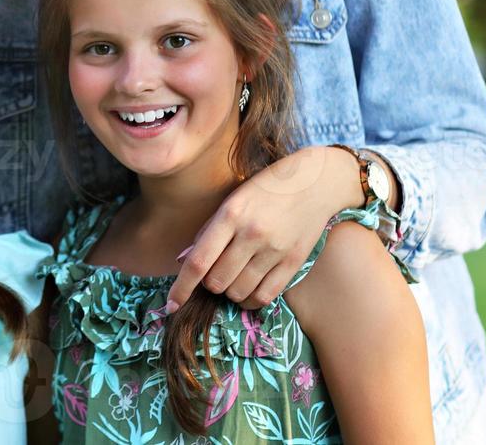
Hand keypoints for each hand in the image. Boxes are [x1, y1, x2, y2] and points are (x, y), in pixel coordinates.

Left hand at [167, 146, 361, 310]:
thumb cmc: (265, 189)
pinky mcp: (294, 262)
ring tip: (233, 275)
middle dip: (209, 282)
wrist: (315, 182)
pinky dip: (250, 299)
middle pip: (217, 281)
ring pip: (238, 292)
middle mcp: (252, 234)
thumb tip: (183, 261)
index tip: (171, 304)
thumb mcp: (231, 200)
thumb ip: (208, 231)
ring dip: (229, 290)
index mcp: (230, 214)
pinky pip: (265, 297)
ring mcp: (275, 250)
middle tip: (215, 270)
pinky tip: (247, 289)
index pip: (198, 261)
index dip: (181, 287)